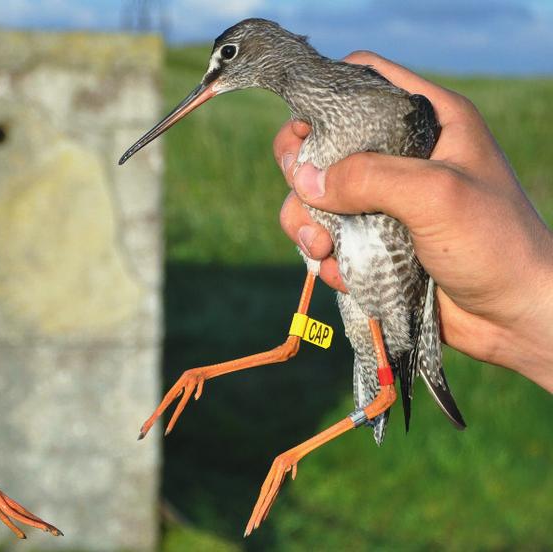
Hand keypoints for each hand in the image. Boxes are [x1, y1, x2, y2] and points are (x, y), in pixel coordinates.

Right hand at [275, 51, 552, 390]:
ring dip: (306, 223)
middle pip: (323, 141)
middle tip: (307, 199)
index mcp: (429, 119)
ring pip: (315, 196)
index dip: (326, 96)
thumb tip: (304, 178)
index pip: (365, 78)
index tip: (303, 133)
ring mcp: (385, 200)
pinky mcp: (373, 242)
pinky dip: (325, 257)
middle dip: (303, 172)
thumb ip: (369, 177)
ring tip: (323, 251)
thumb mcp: (436, 195)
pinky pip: (327, 239)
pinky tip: (342, 274)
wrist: (516, 318)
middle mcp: (403, 154)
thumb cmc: (496, 244)